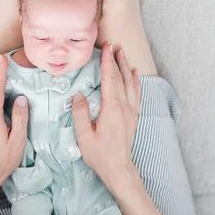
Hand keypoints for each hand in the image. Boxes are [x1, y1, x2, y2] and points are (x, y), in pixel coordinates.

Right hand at [71, 42, 140, 187]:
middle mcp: (124, 107)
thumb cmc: (100, 154)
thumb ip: (80, 114)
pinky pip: (136, 94)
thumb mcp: (83, 136)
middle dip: (116, 60)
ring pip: (130, 84)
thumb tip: (77, 96)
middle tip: (112, 45)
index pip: (109, 79)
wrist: (118, 169)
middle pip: (120, 78)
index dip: (107, 62)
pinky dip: (135, 82)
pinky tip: (134, 75)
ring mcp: (130, 112)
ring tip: (123, 54)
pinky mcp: (133, 117)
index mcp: (111, 109)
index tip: (106, 48)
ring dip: (126, 68)